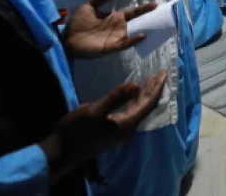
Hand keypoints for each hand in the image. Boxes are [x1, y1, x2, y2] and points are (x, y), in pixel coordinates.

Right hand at [39, 72, 167, 179]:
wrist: (61, 152)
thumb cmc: (77, 130)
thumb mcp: (94, 111)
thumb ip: (115, 98)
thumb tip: (136, 86)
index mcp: (127, 124)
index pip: (148, 103)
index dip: (157, 87)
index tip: (164, 72)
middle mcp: (128, 128)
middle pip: (146, 106)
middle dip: (154, 89)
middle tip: (161, 72)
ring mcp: (120, 129)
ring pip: (139, 109)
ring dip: (145, 94)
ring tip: (151, 79)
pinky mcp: (112, 128)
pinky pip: (130, 111)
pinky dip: (135, 99)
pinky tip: (132, 93)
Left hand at [63, 0, 156, 58]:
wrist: (66, 39)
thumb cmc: (77, 23)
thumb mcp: (88, 5)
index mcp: (114, 17)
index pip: (132, 12)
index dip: (143, 8)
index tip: (155, 4)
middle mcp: (118, 27)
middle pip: (137, 23)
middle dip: (148, 19)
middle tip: (162, 15)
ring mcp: (116, 38)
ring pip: (134, 33)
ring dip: (145, 29)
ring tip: (157, 25)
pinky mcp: (111, 47)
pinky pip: (125, 43)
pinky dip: (134, 40)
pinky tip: (143, 35)